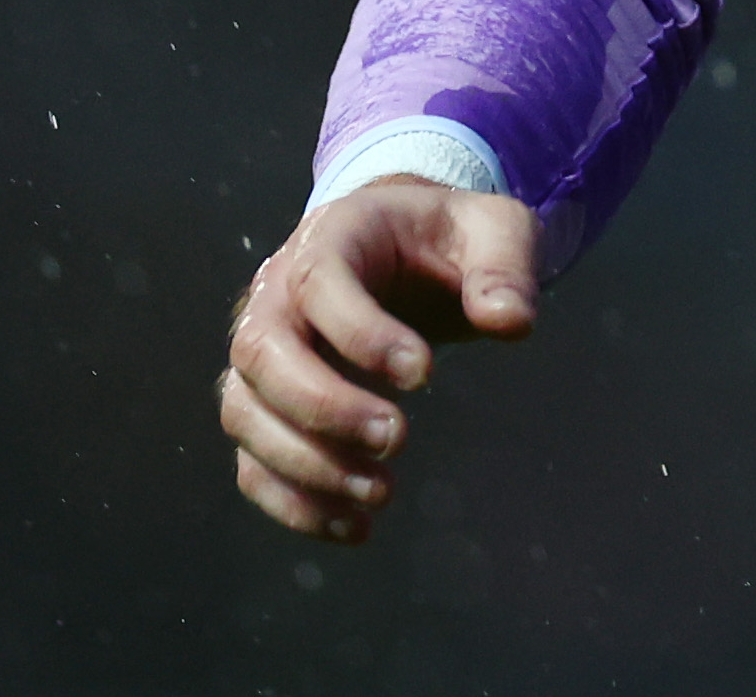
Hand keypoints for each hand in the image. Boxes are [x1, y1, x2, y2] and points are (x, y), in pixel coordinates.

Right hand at [217, 176, 539, 539]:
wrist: (404, 247)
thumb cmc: (447, 239)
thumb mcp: (494, 229)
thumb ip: (505, 268)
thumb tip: (511, 322)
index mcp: (331, 236)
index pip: (321, 283)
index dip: (361, 334)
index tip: (423, 376)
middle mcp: (276, 293)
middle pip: (262, 353)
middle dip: (325, 407)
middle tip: (397, 439)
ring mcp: (261, 354)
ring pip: (245, 413)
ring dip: (305, 464)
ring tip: (381, 494)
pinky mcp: (265, 407)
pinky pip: (252, 460)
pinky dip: (291, 501)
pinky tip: (353, 527)